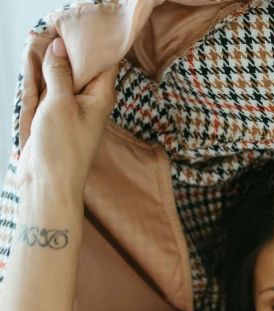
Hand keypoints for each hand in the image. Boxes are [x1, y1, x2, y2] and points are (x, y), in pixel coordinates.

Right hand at [17, 38, 117, 197]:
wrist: (48, 182)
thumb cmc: (61, 149)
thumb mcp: (59, 103)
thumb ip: (60, 73)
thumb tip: (59, 47)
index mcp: (102, 96)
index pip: (105, 61)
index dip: (92, 44)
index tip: (74, 30)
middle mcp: (91, 101)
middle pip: (83, 67)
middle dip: (67, 53)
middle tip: (50, 37)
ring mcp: (73, 109)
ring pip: (64, 78)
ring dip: (51, 67)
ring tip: (40, 51)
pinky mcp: (57, 117)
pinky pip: (51, 91)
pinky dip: (43, 82)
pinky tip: (34, 71)